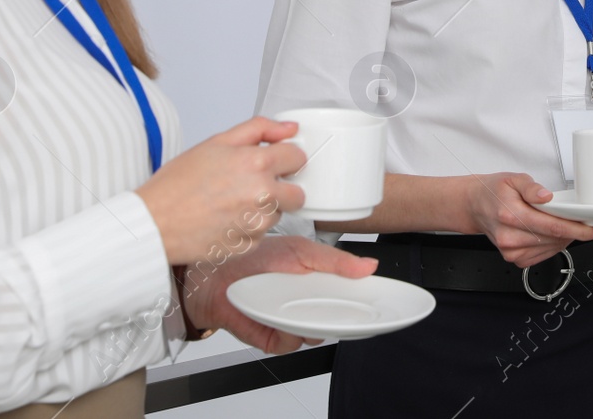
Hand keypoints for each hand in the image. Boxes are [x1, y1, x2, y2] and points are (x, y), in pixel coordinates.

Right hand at [137, 117, 307, 265]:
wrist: (154, 222)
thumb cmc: (178, 184)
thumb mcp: (216, 142)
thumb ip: (259, 129)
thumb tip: (290, 128)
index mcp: (257, 163)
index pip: (299, 157)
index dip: (285, 158)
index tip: (274, 162)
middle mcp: (263, 195)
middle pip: (297, 192)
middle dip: (282, 187)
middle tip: (252, 184)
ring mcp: (257, 224)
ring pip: (279, 214)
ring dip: (264, 209)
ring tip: (232, 203)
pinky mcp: (248, 246)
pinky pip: (262, 234)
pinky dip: (249, 228)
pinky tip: (226, 220)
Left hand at [181, 235, 376, 352]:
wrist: (212, 275)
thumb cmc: (254, 258)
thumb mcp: (301, 250)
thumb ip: (335, 260)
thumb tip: (368, 266)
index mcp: (319, 283)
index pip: (350, 295)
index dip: (366, 298)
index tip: (380, 298)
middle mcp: (308, 306)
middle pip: (338, 319)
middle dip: (344, 315)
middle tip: (342, 304)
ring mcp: (291, 322)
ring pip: (317, 334)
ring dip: (313, 322)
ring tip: (300, 303)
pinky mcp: (273, 338)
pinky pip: (292, 343)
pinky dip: (289, 332)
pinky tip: (280, 316)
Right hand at [462, 172, 592, 267]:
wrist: (475, 206)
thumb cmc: (493, 191)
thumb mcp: (512, 178)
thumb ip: (531, 186)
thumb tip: (547, 196)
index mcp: (510, 214)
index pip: (553, 226)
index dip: (579, 229)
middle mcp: (510, 237)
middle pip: (555, 239)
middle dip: (574, 231)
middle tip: (583, 221)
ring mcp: (511, 251)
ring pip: (551, 249)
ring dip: (564, 238)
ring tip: (562, 223)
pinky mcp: (514, 259)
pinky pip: (543, 256)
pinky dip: (553, 245)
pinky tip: (550, 233)